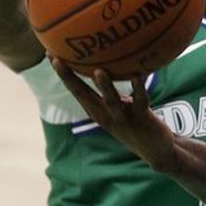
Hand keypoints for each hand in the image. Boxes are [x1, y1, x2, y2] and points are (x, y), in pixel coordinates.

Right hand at [50, 57, 176, 169]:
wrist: (156, 151)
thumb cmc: (136, 123)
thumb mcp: (118, 106)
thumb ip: (109, 91)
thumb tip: (104, 63)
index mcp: (96, 110)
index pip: (75, 89)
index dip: (62, 73)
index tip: (49, 53)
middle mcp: (105, 114)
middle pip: (83, 94)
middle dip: (69, 77)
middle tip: (57, 59)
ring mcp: (122, 117)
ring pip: (111, 100)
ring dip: (105, 86)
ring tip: (99, 71)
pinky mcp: (142, 118)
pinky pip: (140, 100)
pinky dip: (138, 88)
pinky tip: (137, 75)